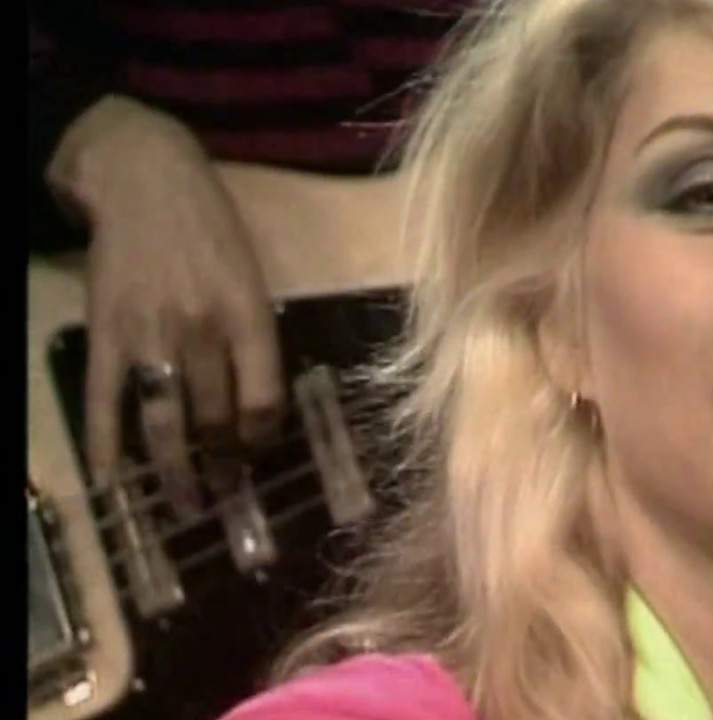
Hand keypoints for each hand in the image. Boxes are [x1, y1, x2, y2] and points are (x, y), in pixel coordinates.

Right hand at [49, 95, 284, 517]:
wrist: (145, 182)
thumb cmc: (211, 228)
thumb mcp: (253, 275)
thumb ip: (257, 334)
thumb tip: (260, 398)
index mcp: (248, 315)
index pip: (264, 397)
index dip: (264, 435)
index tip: (260, 450)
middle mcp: (202, 331)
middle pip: (216, 418)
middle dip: (223, 463)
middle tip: (225, 491)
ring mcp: (150, 335)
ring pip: (165, 422)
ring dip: (175, 472)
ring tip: (184, 506)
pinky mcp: (106, 333)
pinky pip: (106, 400)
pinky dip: (106, 444)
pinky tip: (111, 481)